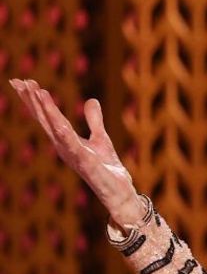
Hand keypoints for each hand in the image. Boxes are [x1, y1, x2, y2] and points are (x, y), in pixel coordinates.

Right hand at [8, 79, 145, 227]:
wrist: (119, 192)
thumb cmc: (107, 168)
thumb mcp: (100, 139)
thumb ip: (94, 121)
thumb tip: (91, 100)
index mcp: (65, 140)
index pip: (46, 117)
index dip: (34, 100)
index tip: (23, 81)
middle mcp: (64, 147)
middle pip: (44, 120)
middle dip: (32, 101)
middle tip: (19, 80)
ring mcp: (73, 155)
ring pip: (55, 128)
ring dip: (45, 110)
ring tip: (36, 90)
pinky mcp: (86, 163)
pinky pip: (73, 145)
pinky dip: (65, 133)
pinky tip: (58, 121)